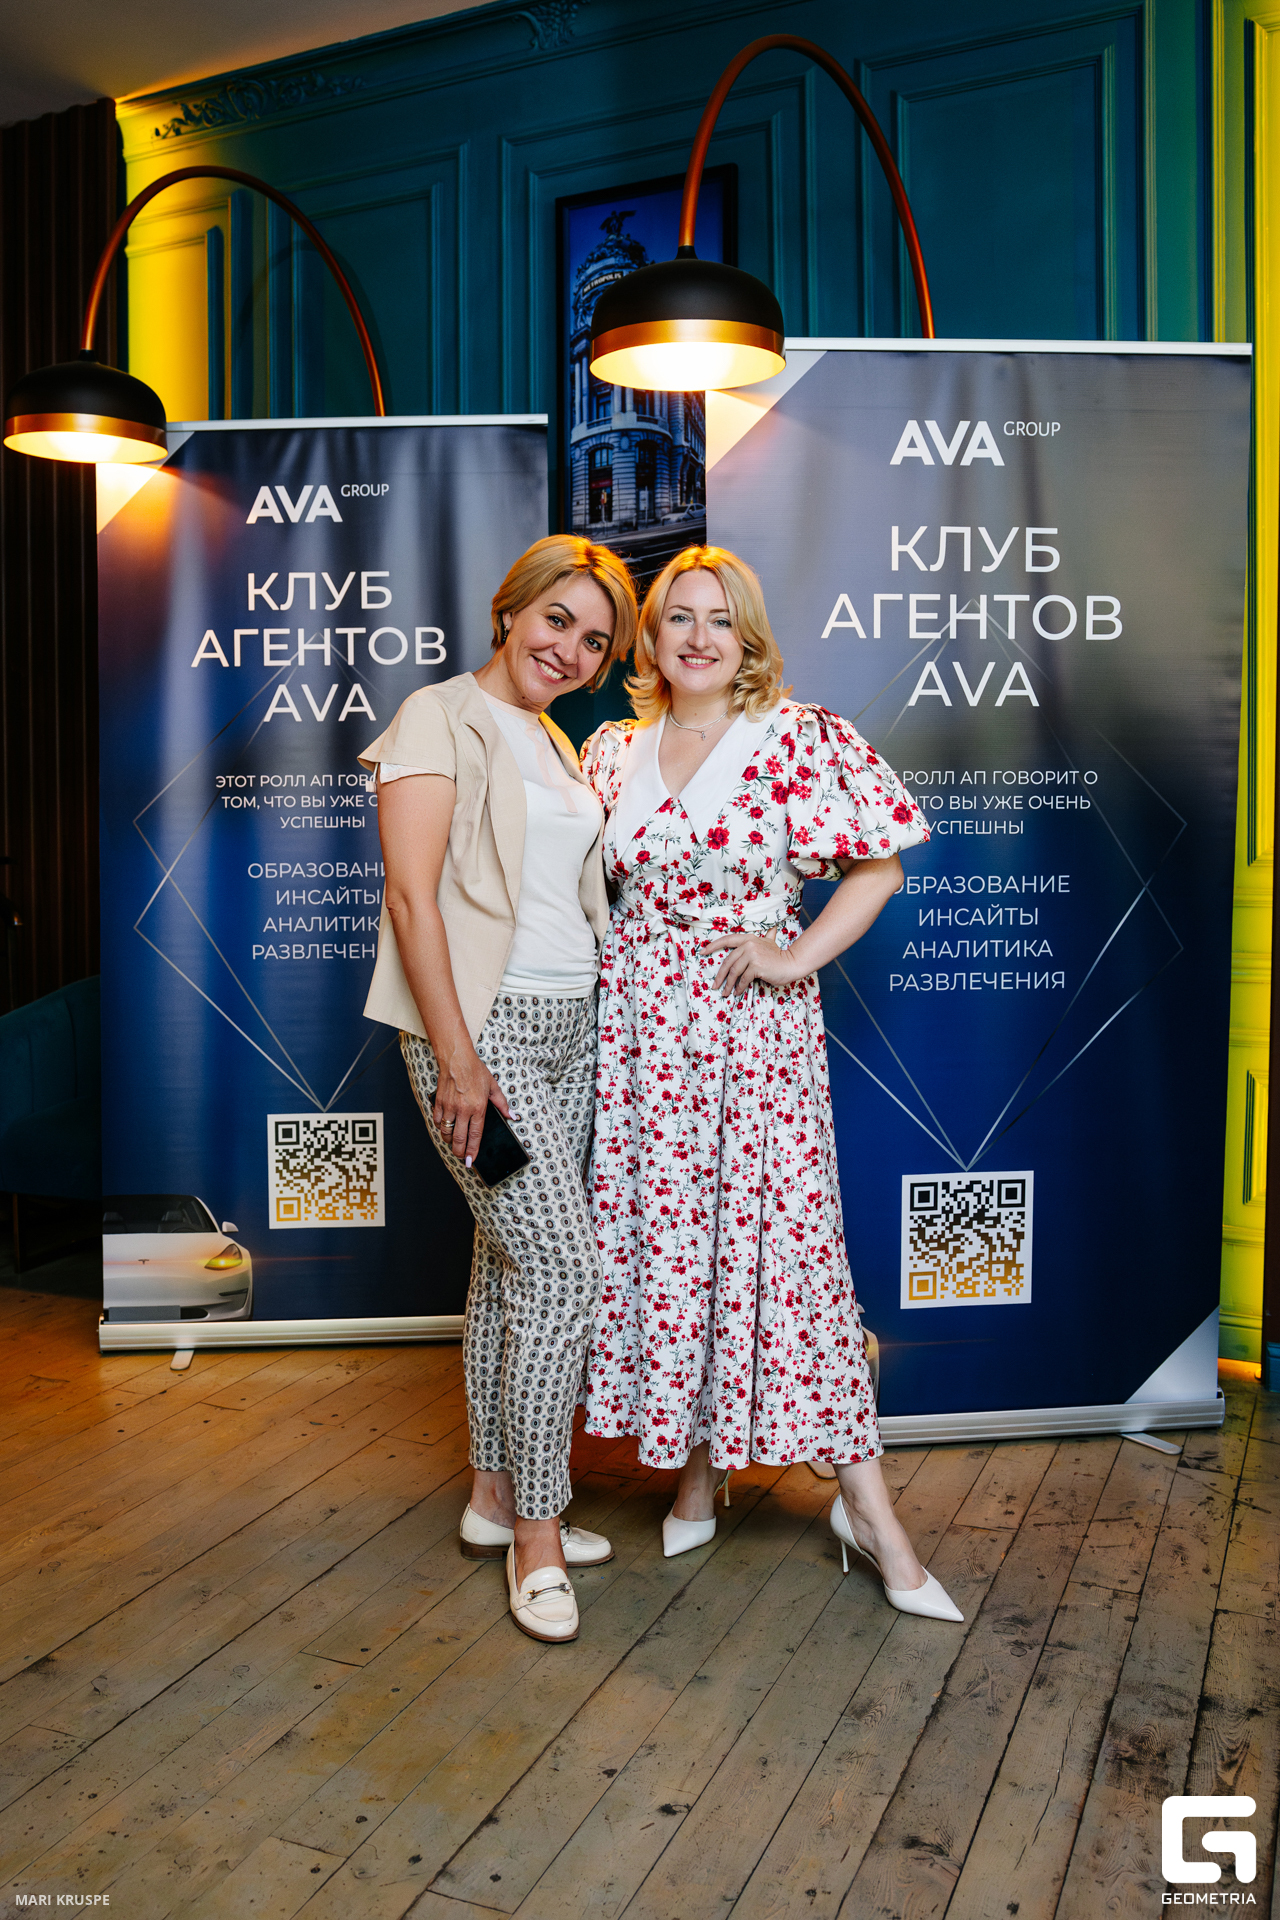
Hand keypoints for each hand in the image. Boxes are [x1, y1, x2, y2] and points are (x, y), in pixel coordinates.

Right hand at [433, 1048, 509, 1164]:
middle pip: (459, 1139)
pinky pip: (437, 1121)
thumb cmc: (475, 1070)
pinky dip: (441, 1127)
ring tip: (454, 1143)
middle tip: (461, 1157)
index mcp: (478, 1107)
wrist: (456, 1058)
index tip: (471, 1161)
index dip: (472, 1151)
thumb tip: (512, 1116)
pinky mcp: (439, 1102)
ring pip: (446, 1132)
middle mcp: (463, 1109)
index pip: (475, 1135)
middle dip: (459, 1152)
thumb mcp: (493, 1086)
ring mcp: (449, 1106)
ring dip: (449, 1140)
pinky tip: (445, 1127)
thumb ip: (502, 1104)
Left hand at [702, 931, 802, 996]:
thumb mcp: (771, 943)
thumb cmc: (779, 956)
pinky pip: (743, 979)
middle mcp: (749, 945)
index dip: (713, 946)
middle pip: (728, 961)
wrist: (792, 964)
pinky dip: (739, 987)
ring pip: (734, 971)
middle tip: (715, 985)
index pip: (727, 940)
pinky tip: (738, 992)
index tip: (702, 952)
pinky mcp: (756, 966)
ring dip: (728, 984)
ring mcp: (752, 955)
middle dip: (720, 975)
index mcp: (748, 939)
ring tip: (725, 993)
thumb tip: (772, 929)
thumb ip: (768, 937)